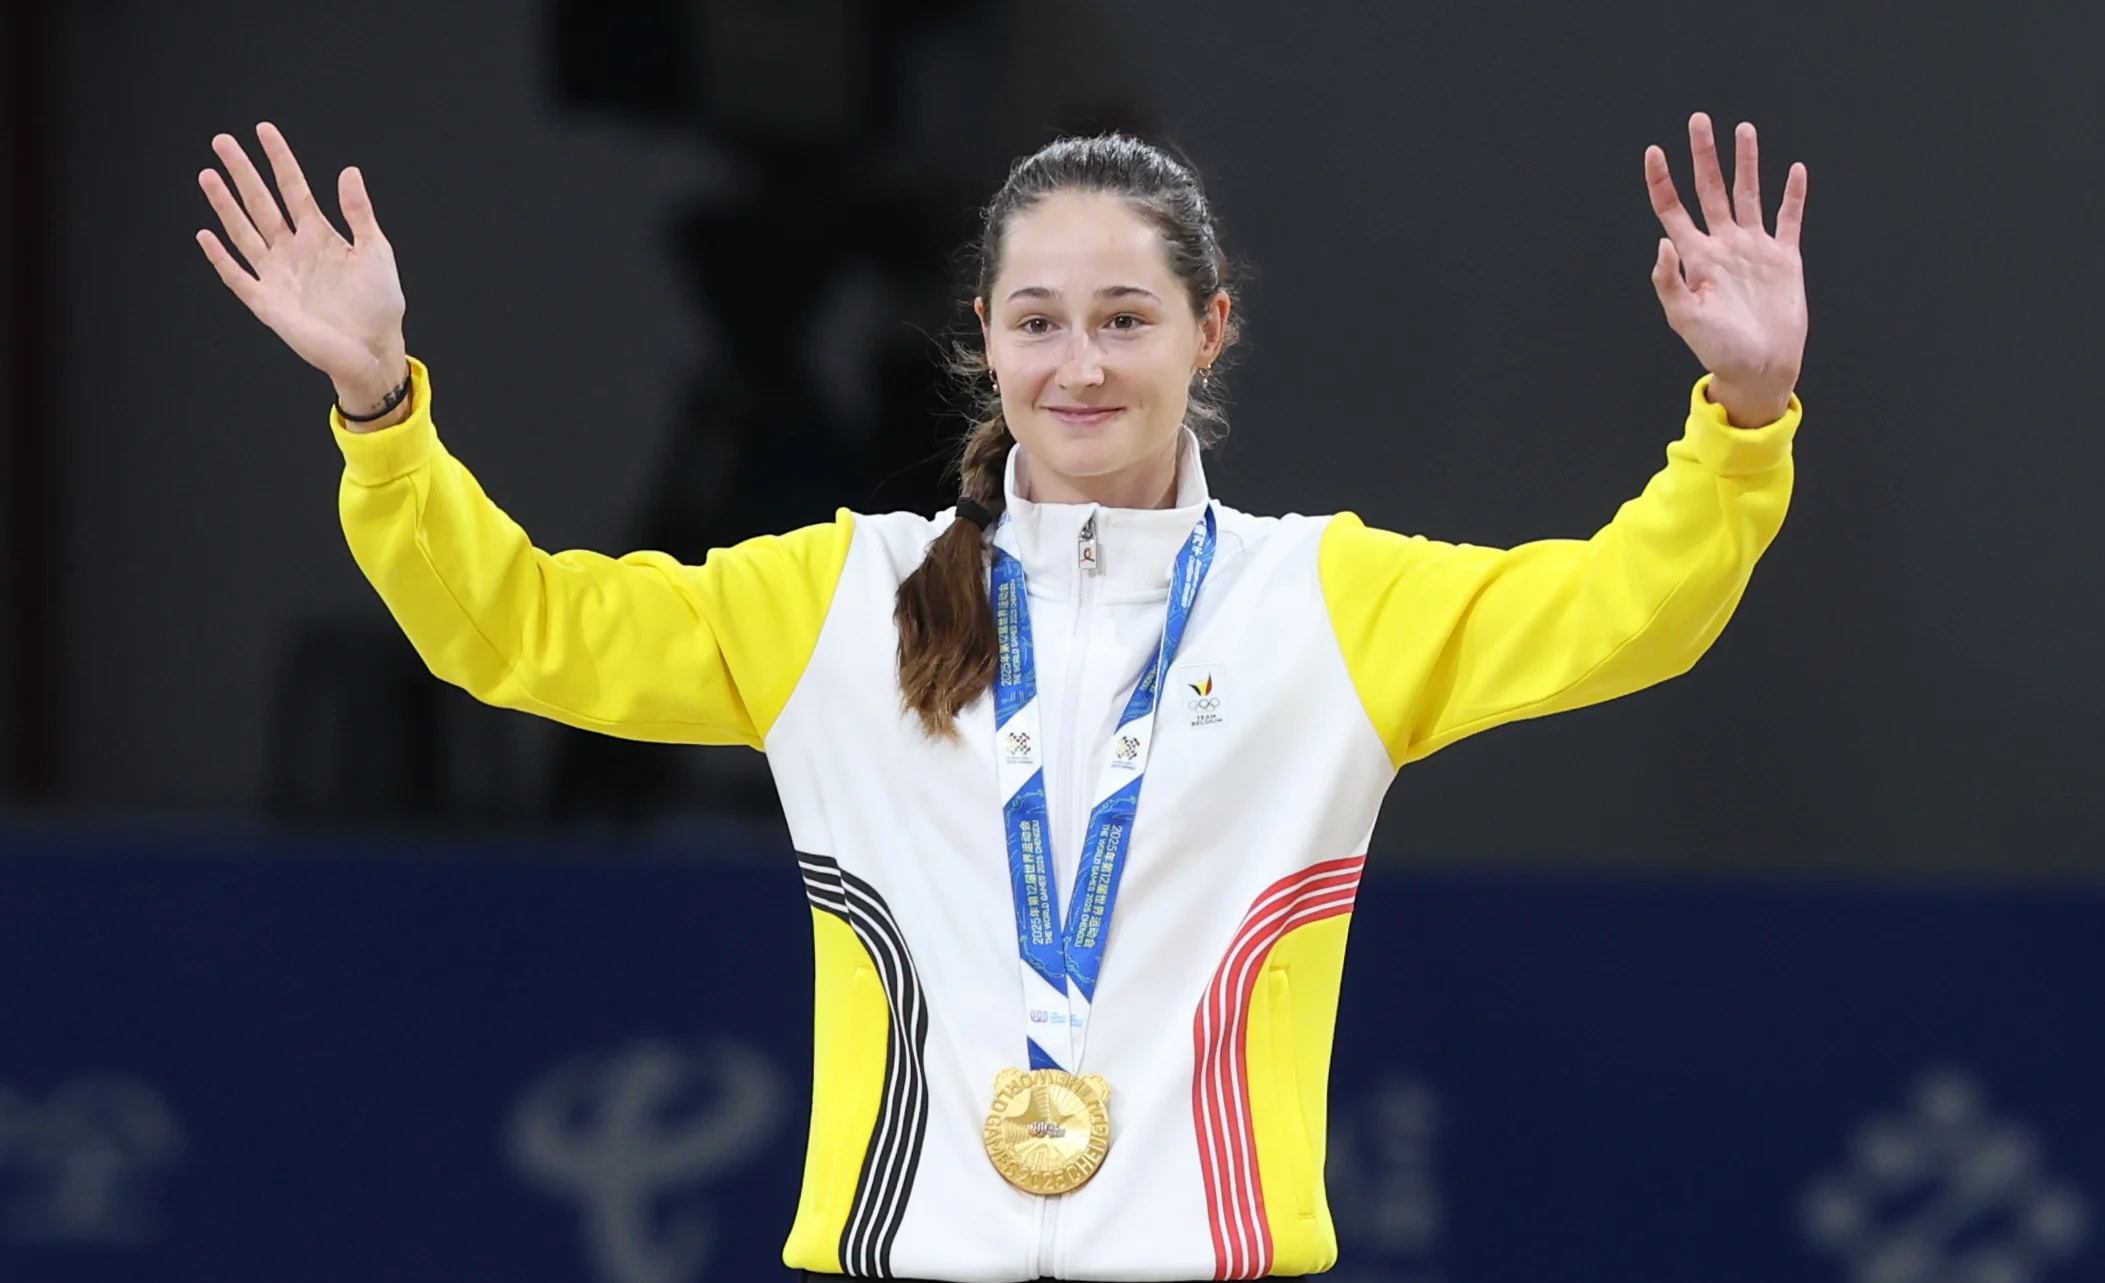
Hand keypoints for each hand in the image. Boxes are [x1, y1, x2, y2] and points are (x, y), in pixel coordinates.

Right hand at [196, 123, 407, 417]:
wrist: (373, 351)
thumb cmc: (379, 305)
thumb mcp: (375, 253)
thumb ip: (359, 213)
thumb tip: (349, 171)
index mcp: (320, 236)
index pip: (294, 188)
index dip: (279, 159)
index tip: (264, 130)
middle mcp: (293, 250)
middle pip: (261, 203)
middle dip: (243, 172)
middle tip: (222, 141)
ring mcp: (277, 275)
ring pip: (244, 232)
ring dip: (225, 205)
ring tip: (208, 175)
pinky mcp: (268, 303)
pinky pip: (238, 276)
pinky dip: (222, 258)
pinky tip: (206, 235)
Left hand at [1646, 114, 1807, 427]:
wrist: (1760, 369)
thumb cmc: (1718, 349)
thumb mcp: (1685, 318)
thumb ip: (1670, 282)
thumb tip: (1662, 242)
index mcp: (1696, 258)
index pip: (1673, 209)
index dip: (1662, 181)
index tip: (1654, 151)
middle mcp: (1724, 246)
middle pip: (1710, 190)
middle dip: (1705, 155)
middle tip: (1699, 119)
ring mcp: (1755, 249)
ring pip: (1749, 194)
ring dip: (1746, 162)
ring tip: (1744, 129)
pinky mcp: (1785, 258)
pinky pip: (1790, 219)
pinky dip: (1793, 194)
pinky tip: (1794, 170)